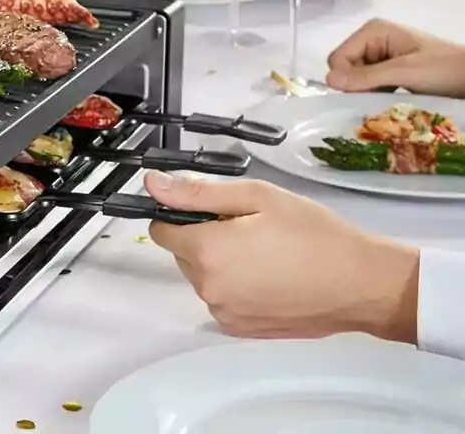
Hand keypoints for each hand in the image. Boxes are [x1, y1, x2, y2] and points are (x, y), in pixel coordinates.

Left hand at [145, 171, 418, 341]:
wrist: (362, 284)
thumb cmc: (314, 233)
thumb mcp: (257, 197)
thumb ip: (198, 192)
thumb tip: (152, 185)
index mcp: (207, 251)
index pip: (160, 229)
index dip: (181, 215)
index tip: (214, 211)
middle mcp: (207, 288)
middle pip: (183, 254)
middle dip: (205, 238)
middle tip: (250, 229)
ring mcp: (223, 314)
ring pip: (202, 277)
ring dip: (220, 263)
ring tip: (266, 254)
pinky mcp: (240, 330)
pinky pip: (221, 300)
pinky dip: (235, 287)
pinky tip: (270, 278)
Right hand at [326, 18, 464, 95]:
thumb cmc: (443, 69)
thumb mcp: (405, 72)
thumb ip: (367, 76)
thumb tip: (328, 81)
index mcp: (373, 31)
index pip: (338, 58)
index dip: (346, 79)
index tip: (366, 94)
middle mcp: (373, 39)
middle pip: (344, 68)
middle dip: (357, 86)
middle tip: (381, 97)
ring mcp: (381, 54)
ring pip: (356, 79)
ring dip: (368, 92)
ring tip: (388, 100)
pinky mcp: (390, 69)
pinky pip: (369, 84)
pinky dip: (376, 94)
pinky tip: (391, 100)